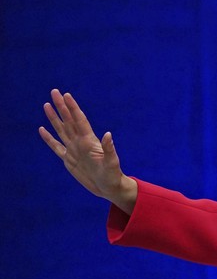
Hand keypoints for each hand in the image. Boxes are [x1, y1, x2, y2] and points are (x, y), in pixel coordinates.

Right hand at [39, 89, 136, 213]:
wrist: (108, 187)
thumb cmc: (113, 175)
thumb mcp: (112, 162)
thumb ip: (109, 149)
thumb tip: (108, 134)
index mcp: (89, 141)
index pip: (79, 120)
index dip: (73, 108)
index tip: (66, 95)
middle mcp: (80, 142)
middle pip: (68, 120)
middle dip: (61, 106)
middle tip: (54, 91)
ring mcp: (73, 150)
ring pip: (61, 130)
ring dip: (54, 118)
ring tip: (46, 105)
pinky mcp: (68, 160)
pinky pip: (56, 146)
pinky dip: (48, 138)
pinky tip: (42, 129)